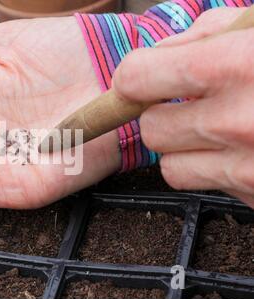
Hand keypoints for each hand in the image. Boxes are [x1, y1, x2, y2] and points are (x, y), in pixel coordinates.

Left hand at [112, 8, 253, 207]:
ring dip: (185, 147)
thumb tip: (158, 54)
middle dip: (163, 116)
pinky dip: (213, 170)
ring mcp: (247, 166)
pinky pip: (204, 184)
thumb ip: (204, 35)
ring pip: (170, 164)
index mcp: (236, 65)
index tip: (142, 80)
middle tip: (195, 105)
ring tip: (221, 129)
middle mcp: (236, 121)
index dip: (135, 79)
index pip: (135, 79)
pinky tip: (242, 150)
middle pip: (150, 129)